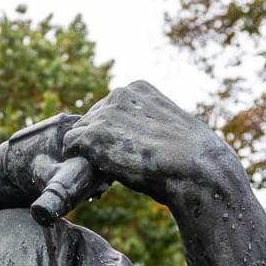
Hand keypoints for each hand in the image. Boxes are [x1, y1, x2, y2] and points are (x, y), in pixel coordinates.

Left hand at [63, 81, 242, 202]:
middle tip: (117, 168)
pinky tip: (97, 176)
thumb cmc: (192, 157)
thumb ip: (148, 124)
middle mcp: (119, 94)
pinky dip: (78, 161)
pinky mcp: (91, 134)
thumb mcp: (172, 128)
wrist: (195, 169)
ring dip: (89, 154)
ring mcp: (104, 112)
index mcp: (139, 89)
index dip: (115, 134)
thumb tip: (140, 140)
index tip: (128, 153)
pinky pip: (70, 146)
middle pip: (92, 120)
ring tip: (109, 176)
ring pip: (80, 134)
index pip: (110, 110)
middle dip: (100, 144)